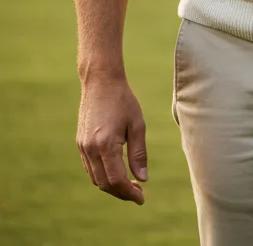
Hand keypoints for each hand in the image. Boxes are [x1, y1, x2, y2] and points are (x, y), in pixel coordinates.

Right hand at [77, 74, 147, 204]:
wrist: (101, 83)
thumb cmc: (123, 100)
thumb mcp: (137, 124)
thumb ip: (139, 153)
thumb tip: (143, 179)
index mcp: (106, 145)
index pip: (116, 180)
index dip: (129, 193)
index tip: (141, 198)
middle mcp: (91, 149)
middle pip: (104, 184)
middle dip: (121, 192)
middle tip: (138, 194)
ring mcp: (83, 147)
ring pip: (95, 178)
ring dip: (111, 186)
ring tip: (130, 185)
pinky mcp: (80, 143)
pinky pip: (90, 168)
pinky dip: (102, 175)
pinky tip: (116, 171)